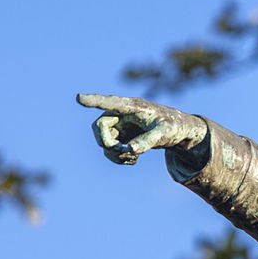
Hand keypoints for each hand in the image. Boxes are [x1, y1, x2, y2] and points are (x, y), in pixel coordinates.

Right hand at [76, 94, 206, 164]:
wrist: (178, 131)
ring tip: (132, 159)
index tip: (78, 98)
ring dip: (113, 154)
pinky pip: (110, 149)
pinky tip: (133, 160)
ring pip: (103, 141)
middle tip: (124, 153)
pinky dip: (118, 158)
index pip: (111, 103)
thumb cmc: (173, 127)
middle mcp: (121, 114)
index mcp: (132, 107)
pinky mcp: (122, 136)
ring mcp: (120, 125)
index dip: (94, 101)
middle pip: (100, 127)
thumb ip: (148, 141)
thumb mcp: (164, 134)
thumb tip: (130, 150)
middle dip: (108, 144)